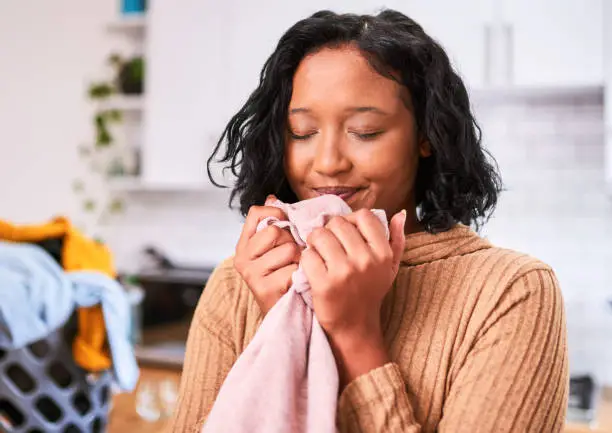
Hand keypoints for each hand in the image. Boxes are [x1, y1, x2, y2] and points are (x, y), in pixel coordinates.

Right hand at [234, 196, 300, 313]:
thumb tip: (272, 197)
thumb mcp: (276, 250)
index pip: (256, 213)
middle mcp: (243, 258)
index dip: (277, 213)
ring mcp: (252, 274)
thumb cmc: (283, 279)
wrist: (284, 317)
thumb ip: (274, 225)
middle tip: (292, 258)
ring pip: (288, 249)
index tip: (287, 224)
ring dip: (299, 260)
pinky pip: (293, 269)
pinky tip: (296, 284)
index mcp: (244, 245)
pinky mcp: (265, 288)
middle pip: (275, 230)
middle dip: (292, 242)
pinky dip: (301, 276)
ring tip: (295, 272)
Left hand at [301, 209, 406, 384]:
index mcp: (382, 253)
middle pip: (337, 223)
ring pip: (319, 235)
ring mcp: (344, 272)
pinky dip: (307, 259)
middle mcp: (365, 260)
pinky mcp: (324, 284)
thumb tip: (400, 214)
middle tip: (327, 244)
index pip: (363, 216)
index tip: (345, 234)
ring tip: (319, 253)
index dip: (350, 221)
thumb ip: (397, 240)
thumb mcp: (390, 268)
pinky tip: (314, 268)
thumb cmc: (370, 292)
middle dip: (329, 231)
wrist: (355, 327)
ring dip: (314, 242)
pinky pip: (307, 255)